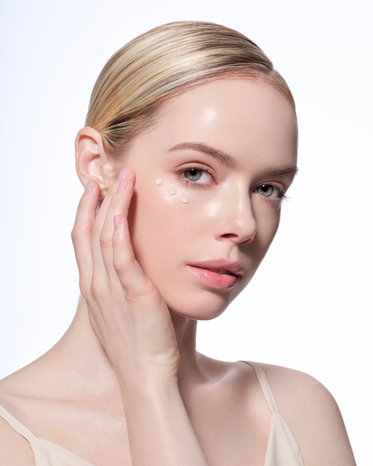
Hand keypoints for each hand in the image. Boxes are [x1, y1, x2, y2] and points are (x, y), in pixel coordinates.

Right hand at [71, 168, 179, 381]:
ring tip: (123, 178)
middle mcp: (96, 284)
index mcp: (93, 287)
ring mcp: (111, 288)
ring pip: (105, 236)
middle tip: (105, 174)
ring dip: (112, 204)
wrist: (145, 375)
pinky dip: (120, 228)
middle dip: (96, 200)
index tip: (93, 190)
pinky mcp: (133, 293)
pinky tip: (124, 208)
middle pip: (89, 231)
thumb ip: (126, 284)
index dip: (85, 212)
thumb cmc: (140, 343)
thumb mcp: (124, 309)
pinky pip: (121, 254)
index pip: (82, 240)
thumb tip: (139, 264)